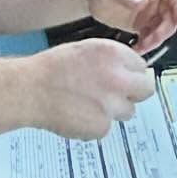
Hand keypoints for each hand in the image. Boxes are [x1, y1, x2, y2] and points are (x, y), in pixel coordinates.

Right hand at [23, 39, 154, 138]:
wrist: (30, 90)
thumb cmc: (51, 69)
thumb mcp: (85, 51)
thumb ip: (111, 61)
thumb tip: (128, 71)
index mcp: (113, 54)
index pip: (141, 66)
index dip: (131, 73)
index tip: (125, 78)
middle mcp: (118, 78)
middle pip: (146, 89)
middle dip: (135, 93)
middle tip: (120, 95)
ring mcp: (112, 105)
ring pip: (128, 111)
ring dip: (114, 110)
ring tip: (89, 105)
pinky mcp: (102, 126)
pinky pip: (107, 127)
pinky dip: (95, 125)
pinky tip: (79, 115)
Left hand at [85, 0, 176, 53]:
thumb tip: (142, 2)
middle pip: (171, 16)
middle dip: (164, 30)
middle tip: (153, 38)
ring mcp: (150, 12)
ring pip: (162, 29)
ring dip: (155, 40)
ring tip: (142, 45)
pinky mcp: (142, 25)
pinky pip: (150, 37)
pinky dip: (146, 45)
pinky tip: (137, 48)